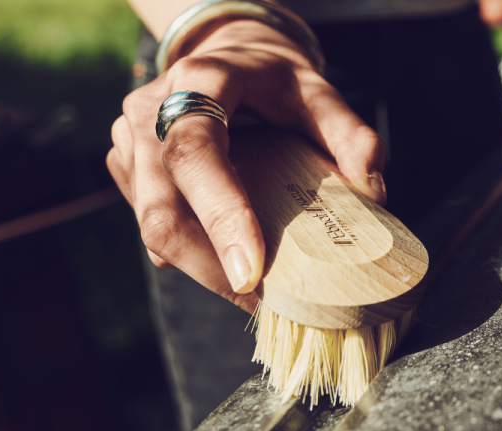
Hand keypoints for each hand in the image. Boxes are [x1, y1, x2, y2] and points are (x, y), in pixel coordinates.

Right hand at [107, 20, 385, 312]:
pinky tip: (231, 263)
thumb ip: (348, 133)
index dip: (221, 215)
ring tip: (258, 293)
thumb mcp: (317, 90)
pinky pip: (153, 228)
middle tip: (268, 303)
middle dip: (215, 269)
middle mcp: (149, 114)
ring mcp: (129, 145)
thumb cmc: (272, 78)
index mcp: (198, 81)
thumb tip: (373, 191)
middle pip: (164, 211)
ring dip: (206, 270)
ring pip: (154, 230)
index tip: (251, 273)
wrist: (226, 56)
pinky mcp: (127, 173)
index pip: (196, 152)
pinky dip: (195, 257)